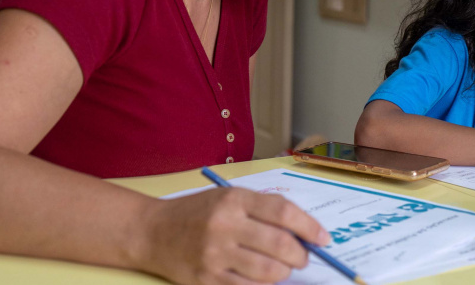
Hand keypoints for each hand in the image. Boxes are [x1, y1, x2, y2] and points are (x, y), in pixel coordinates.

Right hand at [138, 187, 329, 284]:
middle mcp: (225, 225)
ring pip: (268, 272)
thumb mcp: (228, 198)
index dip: (310, 227)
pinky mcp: (207, 280)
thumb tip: (303, 232)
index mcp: (234, 200)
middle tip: (303, 257)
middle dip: (301, 255)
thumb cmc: (196, 212)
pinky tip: (264, 279)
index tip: (323, 238)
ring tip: (283, 268)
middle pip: (280, 244)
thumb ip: (263, 211)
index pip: (283, 212)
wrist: (151, 232)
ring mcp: (215, 255)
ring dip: (284, 273)